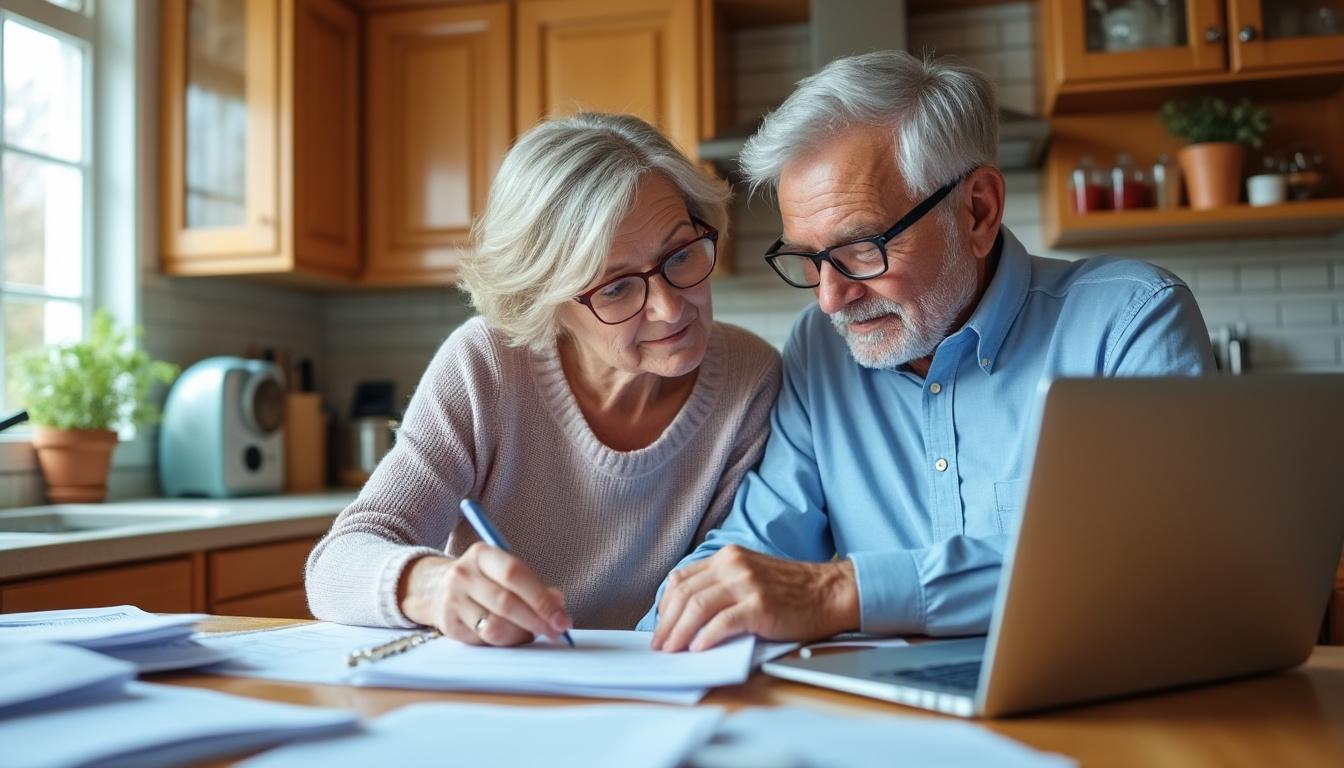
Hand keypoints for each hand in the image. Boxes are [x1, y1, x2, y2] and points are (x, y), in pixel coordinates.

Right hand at [397, 543, 571, 646]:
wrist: (435, 588)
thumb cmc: (483, 580)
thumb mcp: (504, 571)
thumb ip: (533, 585)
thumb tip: (559, 604)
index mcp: (482, 554)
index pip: (515, 574)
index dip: (541, 598)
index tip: (562, 616)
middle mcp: (463, 575)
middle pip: (506, 603)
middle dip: (537, 620)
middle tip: (556, 631)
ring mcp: (453, 601)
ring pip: (495, 627)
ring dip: (521, 635)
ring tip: (533, 633)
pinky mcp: (449, 626)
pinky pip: (484, 640)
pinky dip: (505, 642)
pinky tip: (512, 636)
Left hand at [650, 545, 859, 651]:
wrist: (829, 592)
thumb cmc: (790, 591)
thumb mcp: (749, 577)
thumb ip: (721, 586)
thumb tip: (686, 617)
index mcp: (727, 557)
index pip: (682, 579)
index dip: (665, 605)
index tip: (660, 626)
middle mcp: (733, 565)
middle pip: (685, 594)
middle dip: (667, 623)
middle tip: (660, 645)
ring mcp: (747, 584)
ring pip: (698, 606)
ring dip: (680, 632)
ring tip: (673, 650)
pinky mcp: (760, 605)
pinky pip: (723, 621)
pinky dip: (706, 637)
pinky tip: (699, 648)